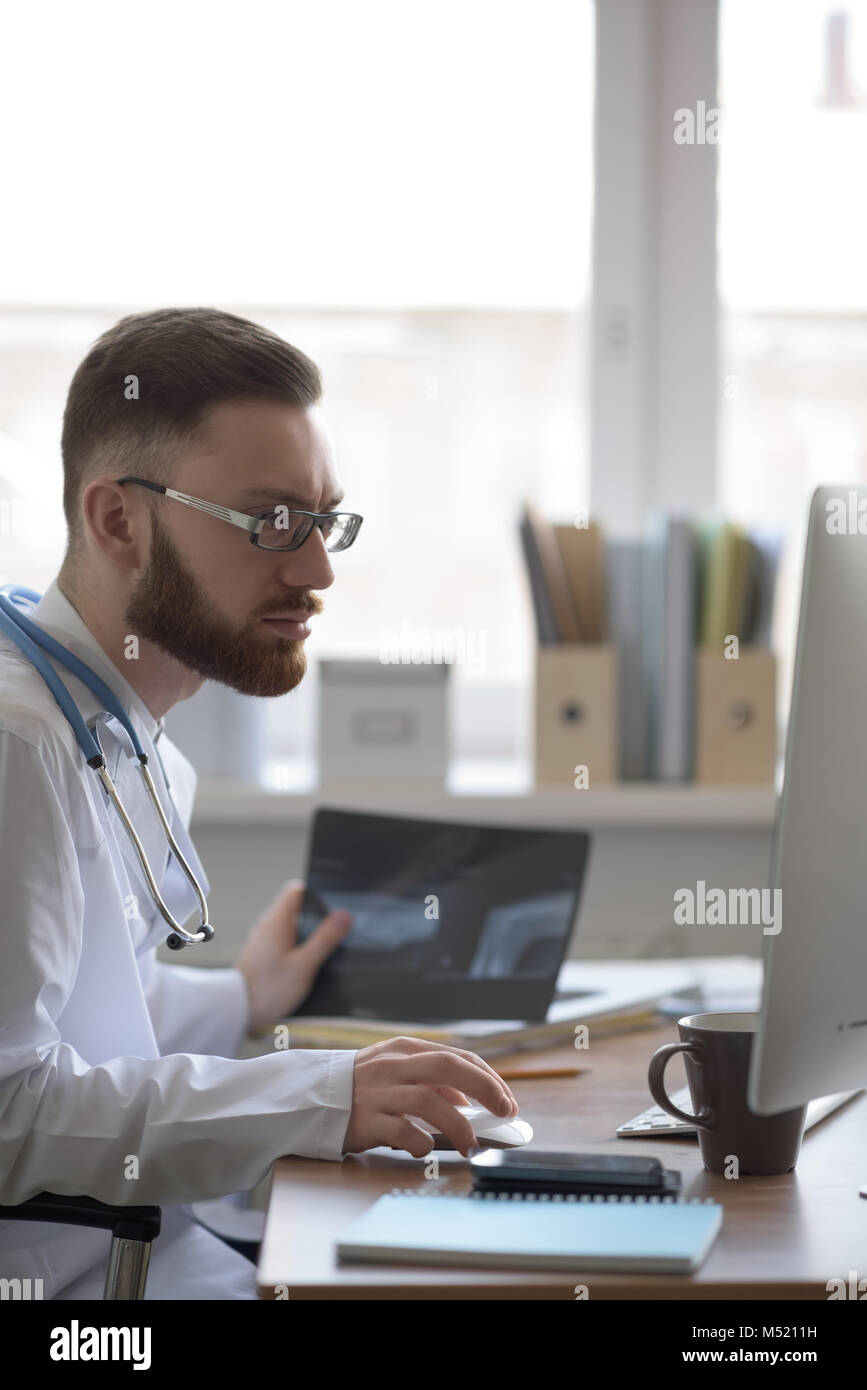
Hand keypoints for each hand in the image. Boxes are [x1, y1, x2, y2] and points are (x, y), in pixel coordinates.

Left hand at [234, 878, 351, 1032]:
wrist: (237, 1012)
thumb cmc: (267, 989)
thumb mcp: (304, 965)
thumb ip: (325, 939)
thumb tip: (343, 916)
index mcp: (276, 920)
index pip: (297, 890)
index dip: (318, 893)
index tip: (336, 903)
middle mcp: (268, 927)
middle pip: (298, 911)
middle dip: (319, 919)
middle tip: (339, 930)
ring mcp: (265, 942)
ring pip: (294, 930)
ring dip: (310, 938)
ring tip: (328, 950)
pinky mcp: (264, 957)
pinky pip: (287, 945)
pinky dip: (300, 950)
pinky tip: (311, 966)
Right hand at [341, 1035, 519, 1158]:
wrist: (310, 1098)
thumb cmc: (362, 1086)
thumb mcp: (396, 1071)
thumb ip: (430, 1080)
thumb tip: (468, 1097)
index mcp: (405, 1049)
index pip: (458, 1056)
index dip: (489, 1079)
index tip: (507, 1101)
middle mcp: (393, 1065)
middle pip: (447, 1067)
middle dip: (484, 1088)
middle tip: (505, 1112)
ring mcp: (378, 1092)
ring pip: (429, 1101)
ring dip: (458, 1125)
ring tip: (470, 1144)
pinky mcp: (365, 1121)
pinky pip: (404, 1133)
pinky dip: (423, 1143)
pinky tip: (426, 1151)